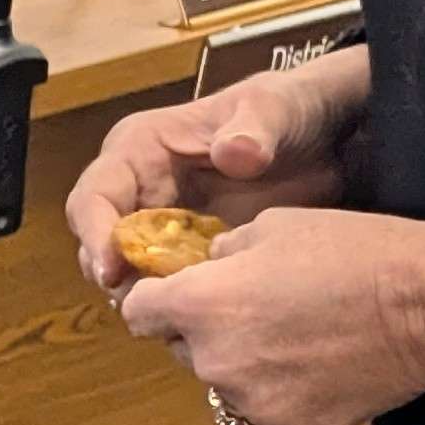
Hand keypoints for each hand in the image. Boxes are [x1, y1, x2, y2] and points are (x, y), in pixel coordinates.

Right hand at [66, 42, 370, 290]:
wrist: (330, 136)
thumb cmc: (290, 110)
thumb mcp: (274, 109)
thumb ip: (254, 129)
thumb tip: (233, 155)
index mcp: (141, 148)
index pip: (94, 195)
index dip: (94, 233)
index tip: (112, 267)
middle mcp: (141, 188)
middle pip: (100, 242)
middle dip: (115, 275)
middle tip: (144, 305)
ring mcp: (165, 224)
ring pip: (130, 270)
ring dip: (144, 295)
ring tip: (174, 316)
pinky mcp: (191, 252)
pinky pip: (171, 284)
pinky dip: (179, 302)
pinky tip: (205, 313)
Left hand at [116, 206, 424, 424]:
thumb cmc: (356, 253)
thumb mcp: (275, 225)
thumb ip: (222, 253)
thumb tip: (204, 268)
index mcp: (201, 304)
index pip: (137, 313)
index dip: (156, 300)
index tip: (176, 295)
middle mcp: (215, 361)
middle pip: (180, 350)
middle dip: (203, 331)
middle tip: (255, 312)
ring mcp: (252, 403)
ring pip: (219, 387)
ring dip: (238, 368)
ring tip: (290, 342)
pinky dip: (266, 406)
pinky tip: (299, 378)